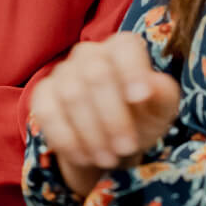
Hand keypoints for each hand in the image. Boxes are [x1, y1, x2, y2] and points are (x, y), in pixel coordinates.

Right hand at [30, 32, 181, 193]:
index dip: (132, 69)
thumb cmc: (142, 115)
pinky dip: (67, 140)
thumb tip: (151, 85)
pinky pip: (47, 113)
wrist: (112, 138)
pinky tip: (85, 157)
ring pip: (71, 95)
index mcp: (122, 48)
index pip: (125, 47)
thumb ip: (163, 93)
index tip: (141, 98)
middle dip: (113, 117)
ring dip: (91, 133)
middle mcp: (89, 53)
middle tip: (126, 148)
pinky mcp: (42, 95)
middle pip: (96, 74)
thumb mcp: (161, 108)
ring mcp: (62, 72)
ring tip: (109, 159)